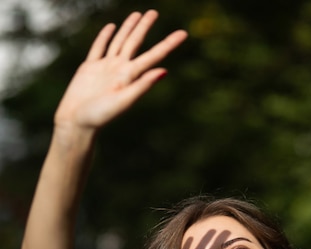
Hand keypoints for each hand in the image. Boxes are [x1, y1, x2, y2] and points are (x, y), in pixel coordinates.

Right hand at [54, 10, 186, 131]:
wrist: (76, 123)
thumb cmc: (100, 116)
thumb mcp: (123, 101)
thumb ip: (142, 86)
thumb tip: (164, 71)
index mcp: (130, 77)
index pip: (153, 56)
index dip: (168, 44)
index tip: (183, 34)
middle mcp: (120, 70)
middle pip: (135, 43)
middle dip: (144, 27)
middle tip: (154, 12)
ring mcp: (105, 68)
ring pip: (119, 42)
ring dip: (128, 28)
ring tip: (137, 14)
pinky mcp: (89, 68)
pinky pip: (99, 48)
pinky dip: (105, 36)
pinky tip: (111, 27)